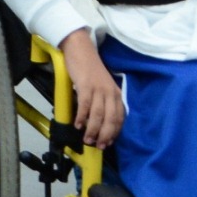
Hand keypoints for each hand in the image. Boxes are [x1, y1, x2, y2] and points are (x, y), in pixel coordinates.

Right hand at [60, 29, 124, 148]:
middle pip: (110, 119)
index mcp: (116, 94)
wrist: (80, 50)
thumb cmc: (89, 69)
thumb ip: (103, 100)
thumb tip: (98, 120)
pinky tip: (77, 124)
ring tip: (87, 139)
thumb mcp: (102, 86)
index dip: (114, 132)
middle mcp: (110, 92)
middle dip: (105, 135)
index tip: (107, 142)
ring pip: (98, 114)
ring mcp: (98, 89)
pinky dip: (82, 117)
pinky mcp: (86, 85)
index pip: (119, 118)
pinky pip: (85, 105)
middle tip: (98, 146)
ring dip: (92, 129)